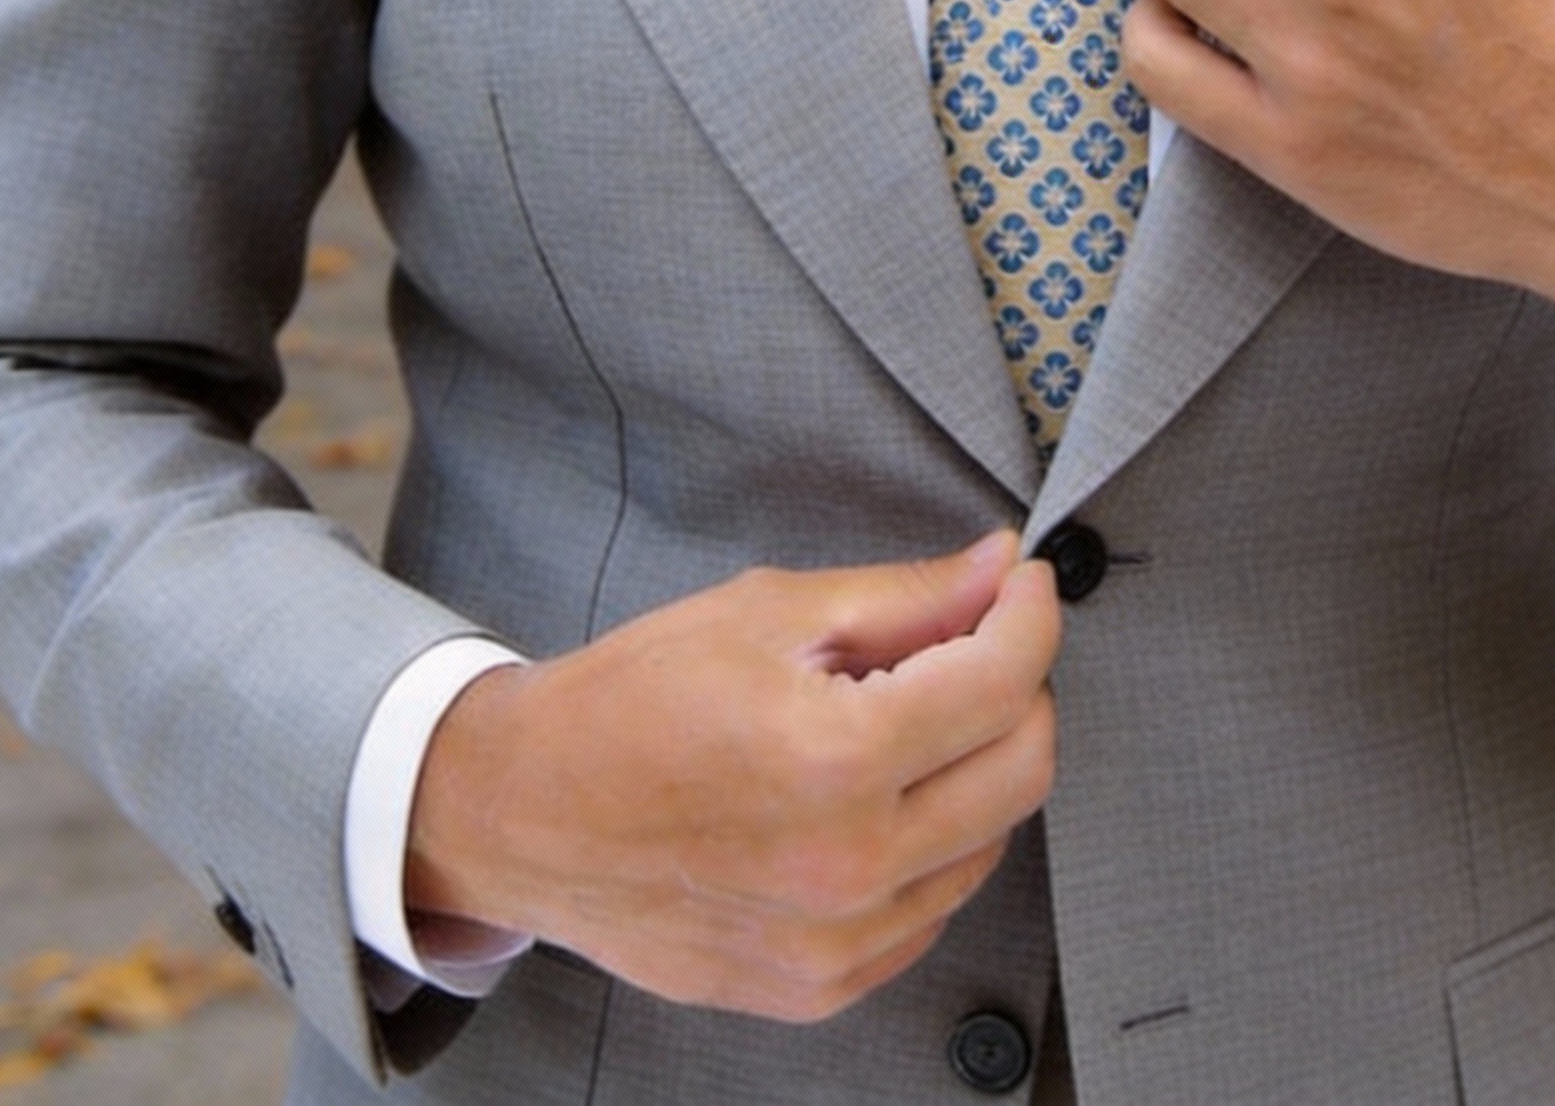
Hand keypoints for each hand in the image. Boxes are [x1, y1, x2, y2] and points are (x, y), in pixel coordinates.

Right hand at [404, 531, 1058, 1022]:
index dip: (1030, 614)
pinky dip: (932, 841)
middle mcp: (847, 865)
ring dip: (974, 766)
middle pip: (1024, 768)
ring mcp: (836, 942)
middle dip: (1018, 687)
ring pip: (990, 840)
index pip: (1004, 680)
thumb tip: (999, 569)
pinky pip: (933, 905)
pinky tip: (872, 797)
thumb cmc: (630, 702)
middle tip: (972, 643)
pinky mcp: (821, 986)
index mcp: (833, 757)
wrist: (525, 814)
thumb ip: (904, 597)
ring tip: (898, 721)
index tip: (1022, 585)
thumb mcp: (767, 613)